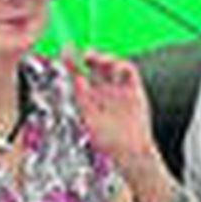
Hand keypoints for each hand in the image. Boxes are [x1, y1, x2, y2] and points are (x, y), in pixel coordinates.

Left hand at [67, 51, 156, 168]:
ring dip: (104, 58)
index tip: (66, 50)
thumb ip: (83, 99)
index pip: (78, 74)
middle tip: (84, 53)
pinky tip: (115, 68)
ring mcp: (118, 89)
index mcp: (88, 97)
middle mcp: (102, 90)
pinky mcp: (134, 89)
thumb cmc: (108, 142)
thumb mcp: (89, 119)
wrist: (130, 151)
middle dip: (89, 56)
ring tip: (98, 59)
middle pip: (94, 66)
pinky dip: (121, 65)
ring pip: (110, 65)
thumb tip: (76, 79)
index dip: (71, 62)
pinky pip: (129, 71)